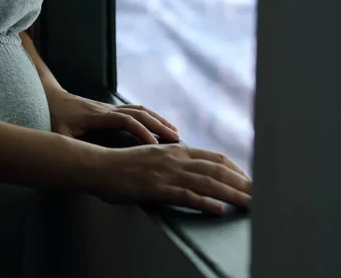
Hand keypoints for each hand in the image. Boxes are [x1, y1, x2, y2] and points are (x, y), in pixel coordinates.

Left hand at [45, 89, 178, 143]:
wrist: (51, 98)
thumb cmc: (54, 118)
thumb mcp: (58, 133)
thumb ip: (69, 146)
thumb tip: (78, 162)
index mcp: (96, 117)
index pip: (124, 120)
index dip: (140, 131)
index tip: (153, 146)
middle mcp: (107, 109)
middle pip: (139, 113)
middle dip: (158, 125)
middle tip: (176, 140)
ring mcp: (110, 107)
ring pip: (140, 110)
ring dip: (158, 120)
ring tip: (175, 134)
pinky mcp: (111, 109)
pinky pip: (136, 111)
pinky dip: (151, 118)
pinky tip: (161, 127)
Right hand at [88, 143, 251, 213]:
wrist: (99, 166)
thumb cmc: (123, 165)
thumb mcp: (152, 157)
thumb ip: (172, 160)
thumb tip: (189, 169)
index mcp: (175, 150)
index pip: (214, 158)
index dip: (236, 170)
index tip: (249, 181)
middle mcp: (175, 158)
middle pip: (218, 170)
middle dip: (243, 183)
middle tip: (262, 195)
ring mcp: (166, 173)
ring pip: (208, 183)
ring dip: (233, 195)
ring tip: (252, 205)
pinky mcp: (156, 188)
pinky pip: (185, 196)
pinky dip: (205, 203)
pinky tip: (219, 210)